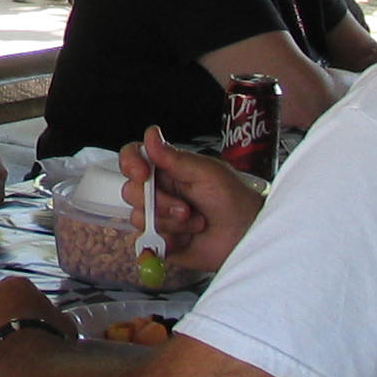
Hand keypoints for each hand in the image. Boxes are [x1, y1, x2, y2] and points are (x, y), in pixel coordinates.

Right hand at [124, 128, 261, 274]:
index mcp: (168, 169)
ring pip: (138, 217)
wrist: (245, 235)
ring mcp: (158, 217)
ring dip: (170, 223)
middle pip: (131, 191)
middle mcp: (159, 191)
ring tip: (196, 224)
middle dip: (159, 202)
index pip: (134, 157)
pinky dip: (170, 240)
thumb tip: (150, 135)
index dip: (131, 163)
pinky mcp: (160, 240)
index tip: (143, 173)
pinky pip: (148, 240)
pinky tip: (188, 239)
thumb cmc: (233, 199)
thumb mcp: (207, 173)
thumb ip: (174, 158)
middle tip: (186, 208)